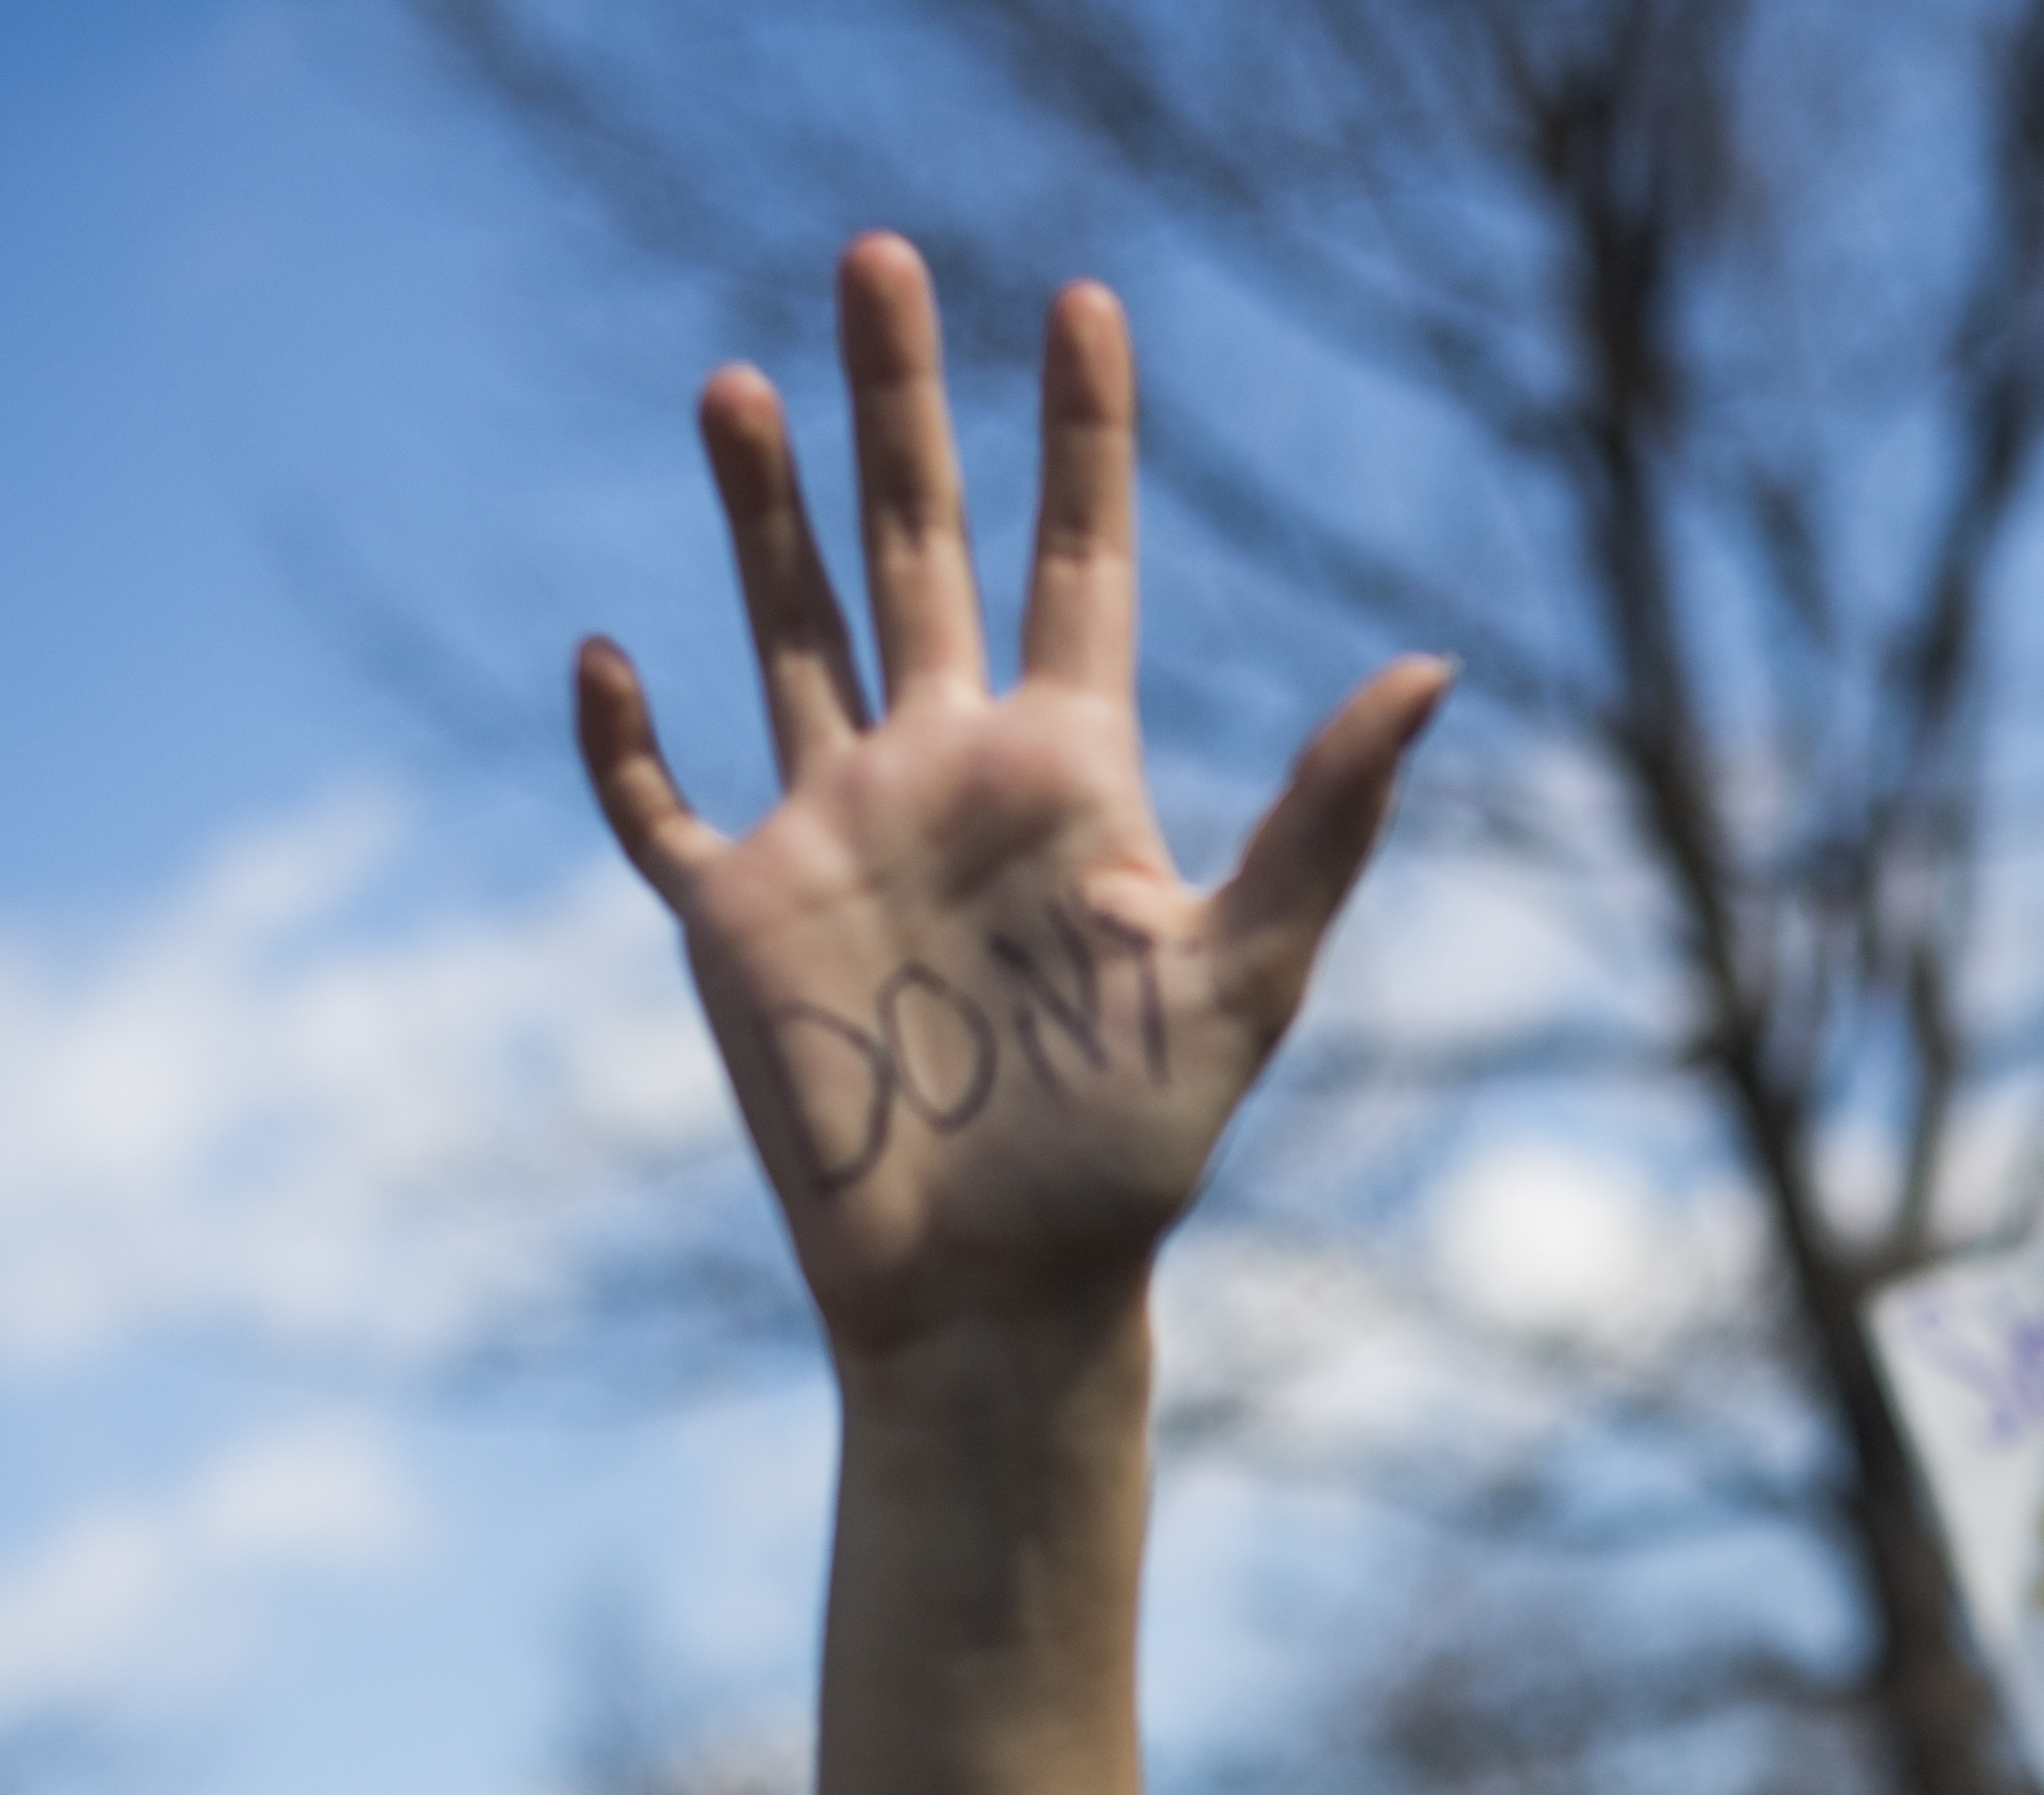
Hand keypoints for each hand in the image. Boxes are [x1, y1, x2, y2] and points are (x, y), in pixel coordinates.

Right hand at [577, 239, 1448, 1366]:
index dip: (1083, 435)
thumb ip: (1326, 819)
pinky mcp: (735, 921)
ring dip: (760, 510)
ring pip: (788, 630)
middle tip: (882, 253)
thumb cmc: (1133, 1154)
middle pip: (917, 548)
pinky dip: (623, 740)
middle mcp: (947, 777)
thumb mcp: (1248, 973)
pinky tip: (608, 655)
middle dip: (903, 405)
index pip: (1080, 562)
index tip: (1087, 300)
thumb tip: (1435, 668)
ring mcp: (834, 836)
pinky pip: (655, 808)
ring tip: (743, 375)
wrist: (1004, 1292)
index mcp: (1069, 774)